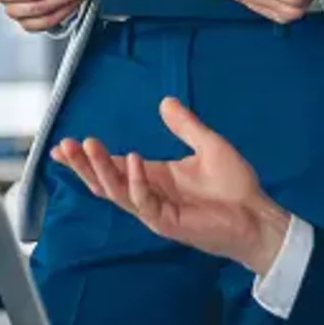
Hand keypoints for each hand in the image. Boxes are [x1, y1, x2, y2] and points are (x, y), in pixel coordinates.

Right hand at [51, 97, 289, 273]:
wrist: (258, 216)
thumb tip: (165, 102)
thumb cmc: (235, 186)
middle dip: (84, 164)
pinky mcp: (167, 222)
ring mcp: (156, 211)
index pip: (113, 167)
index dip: (88, 157)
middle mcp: (149, 194)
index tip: (65, 144)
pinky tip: (132, 159)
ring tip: (88, 147)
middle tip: (65, 145)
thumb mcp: (208, 145)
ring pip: (117, 192)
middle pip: (105, 181)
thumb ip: (185, 126)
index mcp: (154, 177)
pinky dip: (135, 181)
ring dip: (100, 169)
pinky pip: (143, 202)